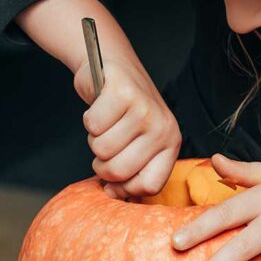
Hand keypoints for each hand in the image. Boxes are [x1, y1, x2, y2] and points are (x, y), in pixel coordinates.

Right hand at [74, 59, 180, 198]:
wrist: (114, 66)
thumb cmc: (124, 110)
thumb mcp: (139, 142)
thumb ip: (133, 170)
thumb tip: (112, 194)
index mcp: (171, 144)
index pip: (149, 186)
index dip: (124, 188)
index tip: (114, 179)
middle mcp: (162, 128)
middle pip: (118, 171)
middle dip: (101, 162)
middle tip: (106, 143)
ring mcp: (144, 110)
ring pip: (101, 149)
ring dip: (94, 138)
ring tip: (106, 123)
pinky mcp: (123, 93)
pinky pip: (93, 125)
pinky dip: (89, 118)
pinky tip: (101, 106)